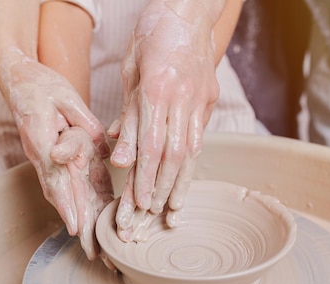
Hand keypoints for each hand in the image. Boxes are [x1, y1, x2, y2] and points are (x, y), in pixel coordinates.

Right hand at [0, 48, 112, 258]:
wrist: (18, 78)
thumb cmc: (41, 84)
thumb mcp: (65, 95)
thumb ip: (82, 120)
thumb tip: (98, 146)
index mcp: (44, 139)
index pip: (57, 175)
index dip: (68, 202)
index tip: (75, 225)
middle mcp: (43, 155)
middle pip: (62, 194)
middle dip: (78, 223)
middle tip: (92, 252)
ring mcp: (46, 160)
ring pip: (64, 194)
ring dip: (78, 221)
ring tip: (92, 248)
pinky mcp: (53, 159)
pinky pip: (66, 184)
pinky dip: (76, 204)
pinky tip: (88, 223)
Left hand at [109, 1, 223, 240]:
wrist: (189, 9)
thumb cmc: (152, 35)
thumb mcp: (131, 69)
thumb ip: (127, 114)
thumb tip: (120, 156)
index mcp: (157, 88)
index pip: (150, 145)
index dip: (144, 180)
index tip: (136, 206)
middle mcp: (182, 98)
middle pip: (172, 156)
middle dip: (160, 191)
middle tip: (148, 218)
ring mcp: (200, 99)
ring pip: (191, 151)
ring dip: (180, 185)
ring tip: (171, 212)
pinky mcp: (209, 99)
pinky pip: (200, 138)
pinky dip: (191, 164)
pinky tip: (184, 182)